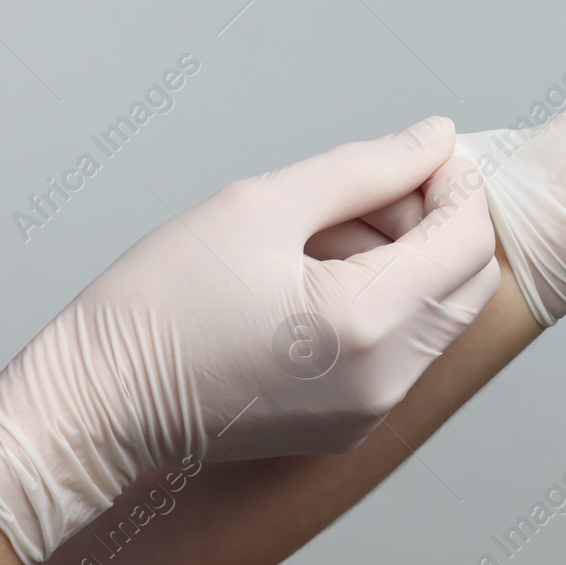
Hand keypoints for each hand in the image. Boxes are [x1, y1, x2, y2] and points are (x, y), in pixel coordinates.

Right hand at [0, 116, 498, 564]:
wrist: (97, 405)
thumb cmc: (160, 302)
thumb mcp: (262, 205)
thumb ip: (365, 168)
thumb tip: (435, 138)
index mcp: (367, 323)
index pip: (469, 240)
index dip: (458, 183)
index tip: (423, 151)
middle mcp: (386, 380)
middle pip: (469, 282)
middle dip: (438, 221)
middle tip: (370, 187)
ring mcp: (373, 412)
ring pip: (439, 314)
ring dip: (409, 259)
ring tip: (325, 229)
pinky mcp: (352, 425)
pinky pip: (404, 349)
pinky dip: (385, 299)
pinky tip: (317, 273)